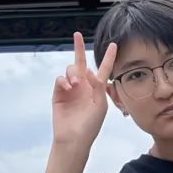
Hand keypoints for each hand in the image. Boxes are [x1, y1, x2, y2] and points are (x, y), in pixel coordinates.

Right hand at [52, 32, 116, 150]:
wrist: (74, 138)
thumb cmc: (90, 125)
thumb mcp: (100, 105)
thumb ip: (98, 86)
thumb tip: (88, 71)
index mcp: (96, 89)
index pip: (103, 69)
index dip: (108, 57)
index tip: (113, 44)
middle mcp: (83, 86)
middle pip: (81, 62)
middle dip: (79, 48)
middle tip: (77, 34)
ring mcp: (70, 89)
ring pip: (70, 70)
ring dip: (73, 73)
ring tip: (76, 85)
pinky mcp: (59, 94)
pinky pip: (60, 79)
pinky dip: (63, 80)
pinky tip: (68, 87)